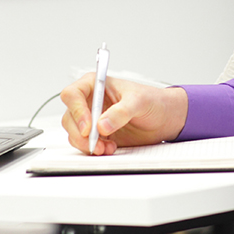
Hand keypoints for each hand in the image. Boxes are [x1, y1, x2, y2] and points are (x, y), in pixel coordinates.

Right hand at [60, 74, 187, 154]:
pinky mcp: (97, 135)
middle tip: (96, 143)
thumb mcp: (139, 101)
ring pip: (74, 133)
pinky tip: (110, 148)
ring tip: (107, 147)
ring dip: (88, 144)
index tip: (89, 127)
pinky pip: (85, 144)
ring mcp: (92, 119)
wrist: (164, 118)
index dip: (77, 111)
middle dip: (81, 133)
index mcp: (96, 84)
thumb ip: (121, 111)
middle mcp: (90, 101)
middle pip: (70, 117)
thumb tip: (102, 125)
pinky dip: (94, 149)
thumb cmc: (152, 101)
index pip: (73, 94)